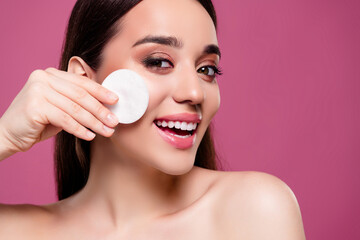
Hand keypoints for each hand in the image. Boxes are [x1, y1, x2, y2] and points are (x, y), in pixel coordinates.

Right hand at [0, 68, 118, 156]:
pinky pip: (65, 119)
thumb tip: (106, 106)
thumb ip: (76, 101)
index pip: (82, 83)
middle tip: (115, 121)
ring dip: (94, 122)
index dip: (101, 92)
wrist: (7, 134)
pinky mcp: (35, 106)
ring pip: (75, 108)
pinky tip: (90, 136)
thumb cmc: (37, 121)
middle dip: (101, 110)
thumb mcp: (59, 107)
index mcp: (51, 74)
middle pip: (81, 95)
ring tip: (107, 131)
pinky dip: (80, 129)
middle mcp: (43, 77)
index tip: (116, 101)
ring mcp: (38, 90)